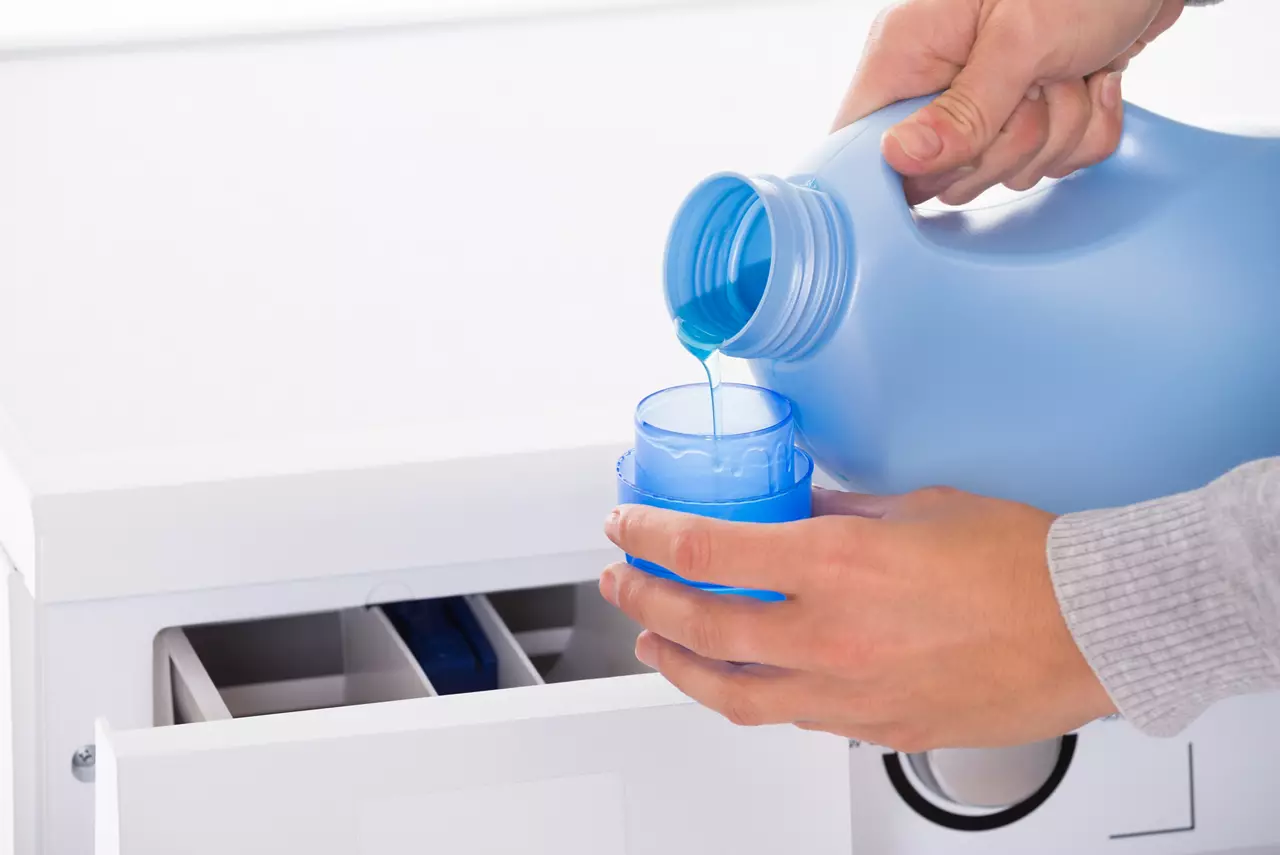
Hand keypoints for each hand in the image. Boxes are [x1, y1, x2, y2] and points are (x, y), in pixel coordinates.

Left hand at [599, 486, 1116, 751]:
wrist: (1091, 626)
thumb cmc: (1021, 561)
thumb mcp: (914, 507)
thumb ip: (839, 512)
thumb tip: (796, 511)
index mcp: (835, 565)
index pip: (707, 550)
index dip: (650, 535)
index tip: (627, 526)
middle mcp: (830, 635)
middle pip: (699, 625)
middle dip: (643, 599)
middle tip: (621, 581)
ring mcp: (849, 693)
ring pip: (730, 692)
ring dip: (679, 664)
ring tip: (654, 642)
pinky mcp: (875, 729)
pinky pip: (791, 717)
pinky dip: (751, 694)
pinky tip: (740, 679)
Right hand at [834, 0, 1187, 204]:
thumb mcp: (1021, 41)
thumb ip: (963, 111)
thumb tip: (899, 160)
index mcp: (906, 50)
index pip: (859, 140)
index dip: (900, 169)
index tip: (956, 155)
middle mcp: (933, 79)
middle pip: (939, 173)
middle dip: (1006, 145)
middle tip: (1035, 89)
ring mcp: (979, 101)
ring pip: (1001, 173)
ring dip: (1056, 133)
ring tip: (1070, 72)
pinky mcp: (1025, 116)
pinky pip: (1047, 164)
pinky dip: (1084, 131)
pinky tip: (1091, 80)